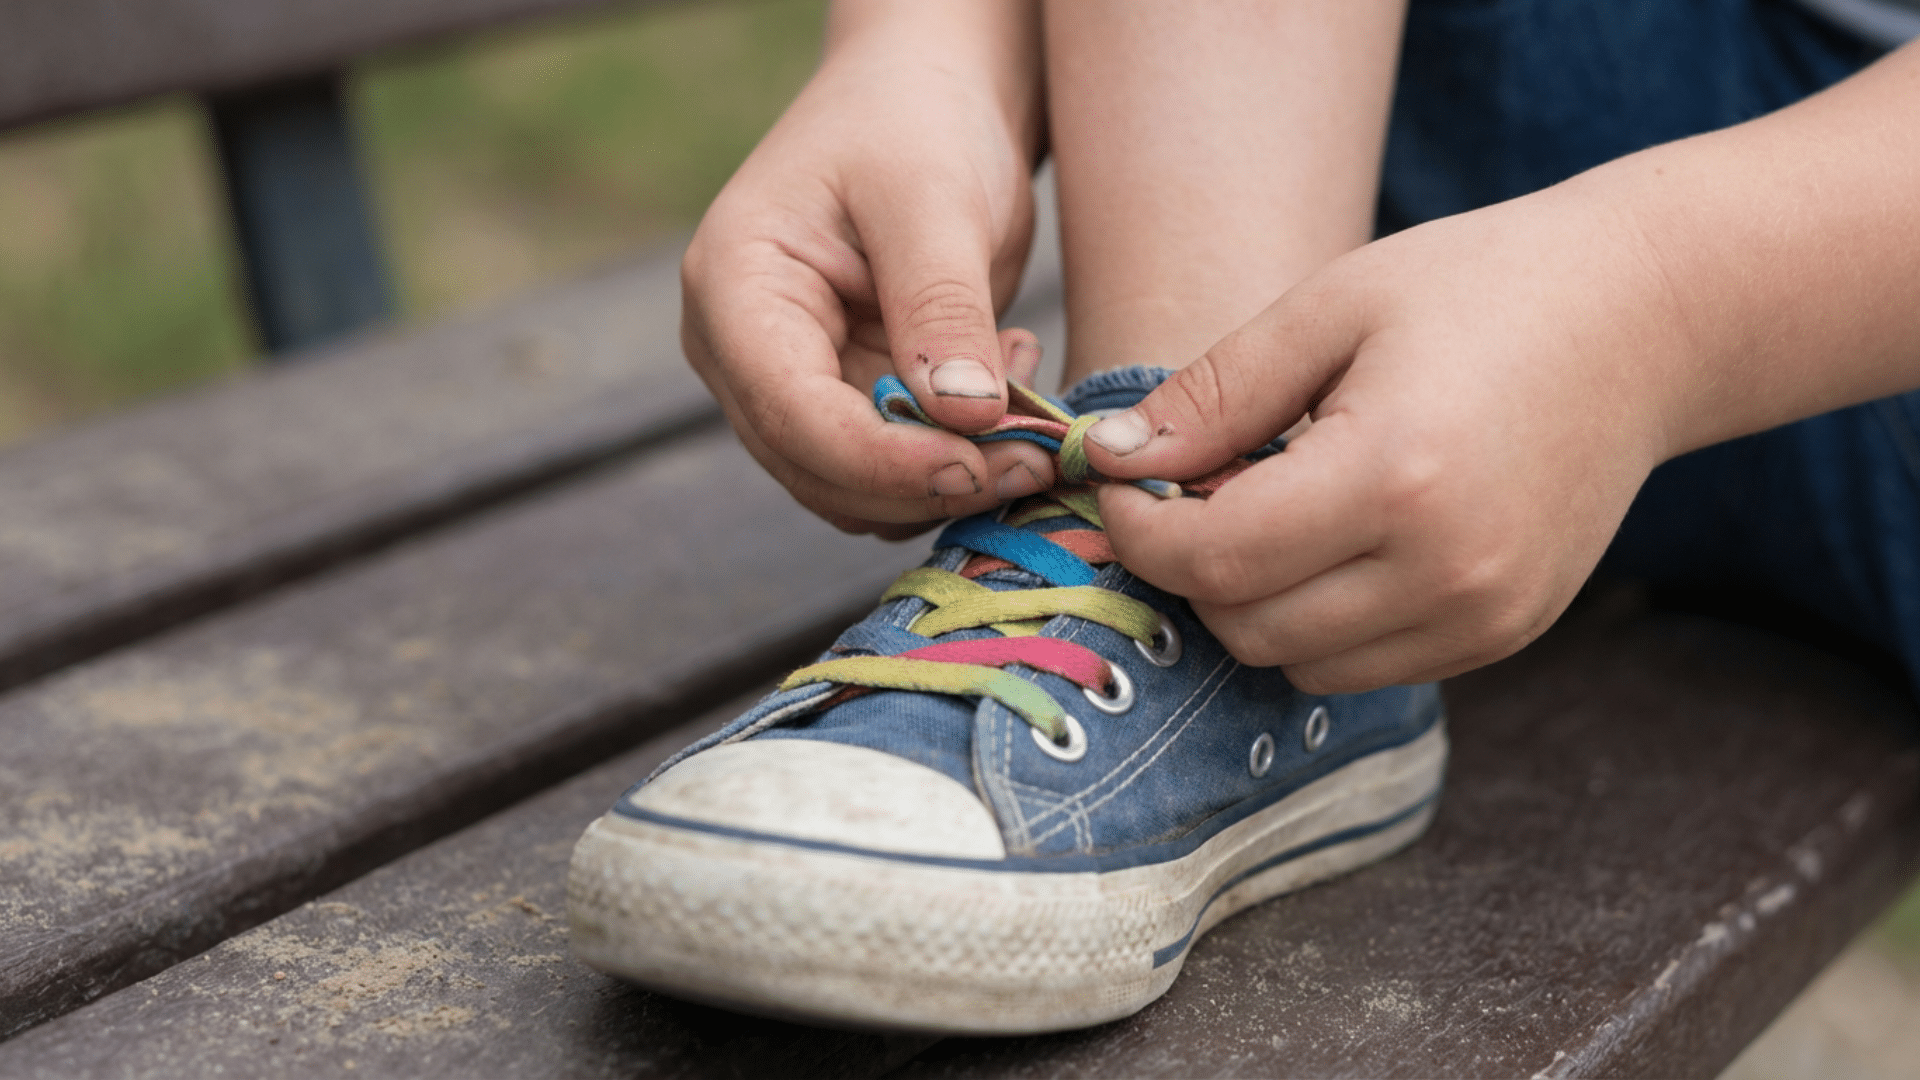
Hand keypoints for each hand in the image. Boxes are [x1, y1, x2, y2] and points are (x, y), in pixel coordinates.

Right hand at [681, 3, 1053, 537]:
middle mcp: (741, 351)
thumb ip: (943, 306)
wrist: (924, 102)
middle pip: (818, 470)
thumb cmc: (915, 122)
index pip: (792, 412)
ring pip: (856, 490)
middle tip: (1039, 452)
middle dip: (929, 479)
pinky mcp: (839, 404)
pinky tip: (1007, 389)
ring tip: (1028, 399)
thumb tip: (966, 421)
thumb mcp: (935, 199)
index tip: (979, 464)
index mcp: (733, 288)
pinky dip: (958, 458)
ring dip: (951, 476)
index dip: (883, 460)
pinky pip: (893, 472)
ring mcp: (786, 384)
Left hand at [1084, 184, 1686, 691]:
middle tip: (1195, 485)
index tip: (1119, 479)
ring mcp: (1484, 615)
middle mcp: (1446, 569)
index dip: (1139, 527)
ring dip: (1255, 600)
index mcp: (1394, 476)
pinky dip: (1322, 620)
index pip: (1212, 558)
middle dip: (1192, 564)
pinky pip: (1366, 666)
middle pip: (1245, 624)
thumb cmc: (1484, 286)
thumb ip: (1214, 396)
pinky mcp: (1506, 632)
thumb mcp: (1331, 306)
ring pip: (1298, 663)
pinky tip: (1340, 535)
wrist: (1649, 318)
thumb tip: (1109, 458)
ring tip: (1274, 505)